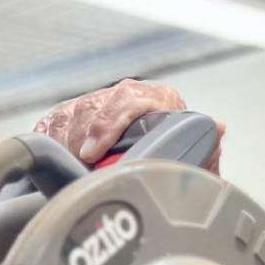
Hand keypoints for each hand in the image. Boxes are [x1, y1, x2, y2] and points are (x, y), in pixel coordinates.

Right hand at [33, 79, 224, 173]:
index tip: (93, 151)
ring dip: (64, 142)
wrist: (167, 161)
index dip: (107, 124)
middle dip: (81, 139)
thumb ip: (206, 149)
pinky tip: (52, 154)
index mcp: (158, 100)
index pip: (128, 99)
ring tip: (69, 168)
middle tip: (78, 166)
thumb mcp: (199, 161)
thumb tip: (216, 128)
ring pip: (70, 114)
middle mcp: (127, 97)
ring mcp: (100, 105)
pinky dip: (48, 136)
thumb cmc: (183, 162)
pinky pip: (54, 121)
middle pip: (92, 107)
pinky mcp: (77, 116)